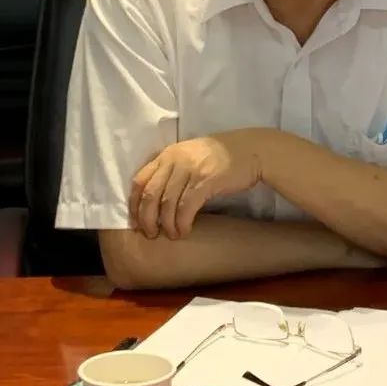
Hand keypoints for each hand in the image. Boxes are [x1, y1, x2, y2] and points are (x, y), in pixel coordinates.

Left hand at [129, 131, 262, 239]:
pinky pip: (186, 207)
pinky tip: (185, 230)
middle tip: (151, 234)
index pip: (140, 180)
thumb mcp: (191, 156)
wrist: (252, 150)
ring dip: (166, 224)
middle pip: (149, 194)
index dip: (134, 204)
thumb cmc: (223, 157)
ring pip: (166, 203)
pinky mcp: (206, 180)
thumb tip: (157, 199)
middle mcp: (175, 159)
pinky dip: (182, 222)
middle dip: (147, 219)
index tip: (136, 222)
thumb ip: (173, 170)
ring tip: (172, 235)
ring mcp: (190, 169)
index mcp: (168, 154)